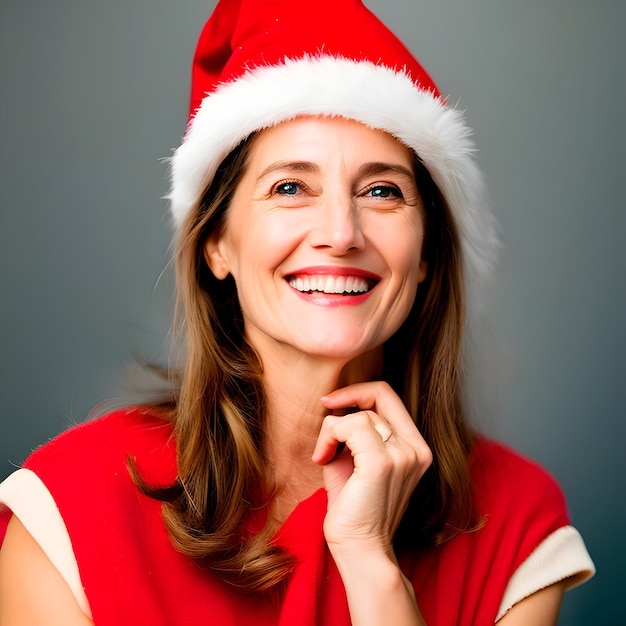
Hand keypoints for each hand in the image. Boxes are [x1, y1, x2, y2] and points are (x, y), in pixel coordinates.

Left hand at [311, 381, 431, 557]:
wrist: (359, 549)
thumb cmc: (353, 507)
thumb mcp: (357, 460)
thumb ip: (356, 432)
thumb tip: (337, 407)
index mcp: (415, 447)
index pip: (391, 397)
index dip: (361, 390)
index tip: (334, 401)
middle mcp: (415, 449)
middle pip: (379, 395)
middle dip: (346, 398)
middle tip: (325, 406)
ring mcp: (402, 455)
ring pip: (359, 415)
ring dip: (332, 431)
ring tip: (324, 456)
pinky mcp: (381, 463)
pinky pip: (348, 427)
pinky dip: (329, 438)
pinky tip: (322, 459)